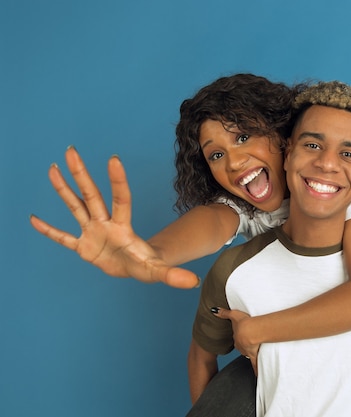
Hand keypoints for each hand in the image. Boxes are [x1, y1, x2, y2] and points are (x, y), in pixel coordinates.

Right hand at [29, 146, 199, 288]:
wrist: (135, 268)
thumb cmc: (147, 264)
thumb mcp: (159, 271)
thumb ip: (173, 275)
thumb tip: (193, 283)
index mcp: (123, 227)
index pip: (121, 199)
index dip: (117, 181)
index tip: (113, 159)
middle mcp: (105, 223)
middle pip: (91, 195)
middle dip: (81, 174)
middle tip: (71, 150)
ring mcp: (93, 232)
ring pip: (75, 207)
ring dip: (63, 190)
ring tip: (53, 169)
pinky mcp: (83, 246)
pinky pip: (63, 237)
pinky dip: (49, 231)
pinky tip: (34, 219)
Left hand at [213, 307, 258, 374]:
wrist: (252, 330)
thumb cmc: (244, 322)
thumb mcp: (234, 315)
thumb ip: (224, 313)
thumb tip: (213, 310)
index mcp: (236, 338)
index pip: (237, 339)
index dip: (240, 338)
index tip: (242, 337)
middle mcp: (240, 346)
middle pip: (241, 347)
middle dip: (244, 346)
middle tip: (248, 344)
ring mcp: (247, 351)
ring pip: (247, 355)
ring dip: (249, 354)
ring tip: (253, 355)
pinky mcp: (253, 354)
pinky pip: (254, 364)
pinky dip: (256, 370)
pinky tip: (256, 376)